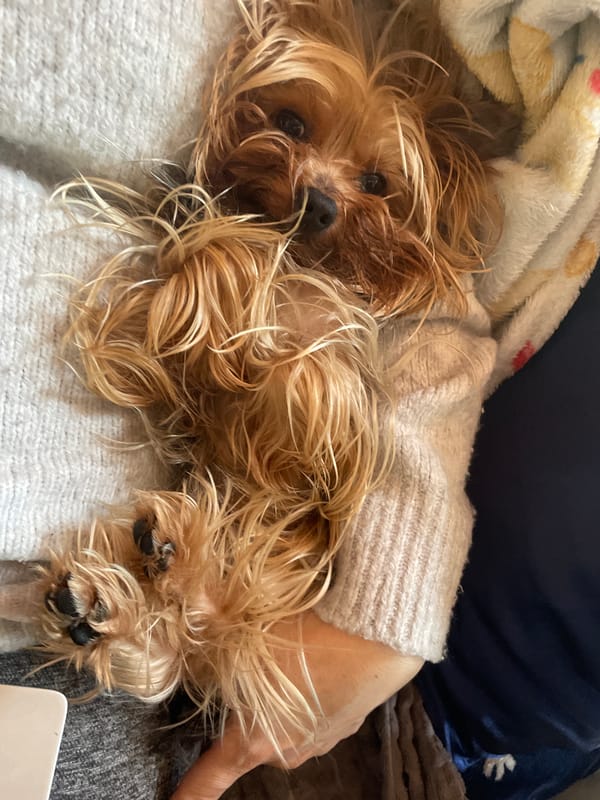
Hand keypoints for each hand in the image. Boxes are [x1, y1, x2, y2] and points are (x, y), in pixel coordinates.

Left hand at [171, 611, 422, 799]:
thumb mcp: (245, 628)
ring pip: (286, 721)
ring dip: (281, 697)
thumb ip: (207, 618)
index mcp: (254, 740)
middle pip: (250, 739)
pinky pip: (317, 709)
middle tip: (241, 669)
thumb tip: (181, 593)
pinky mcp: (350, 720)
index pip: (208, 780)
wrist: (377, 634)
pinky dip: (312, 688)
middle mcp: (288, 750)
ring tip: (288, 654)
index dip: (187, 796)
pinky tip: (318, 654)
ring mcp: (324, 739)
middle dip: (242, 712)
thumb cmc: (307, 639)